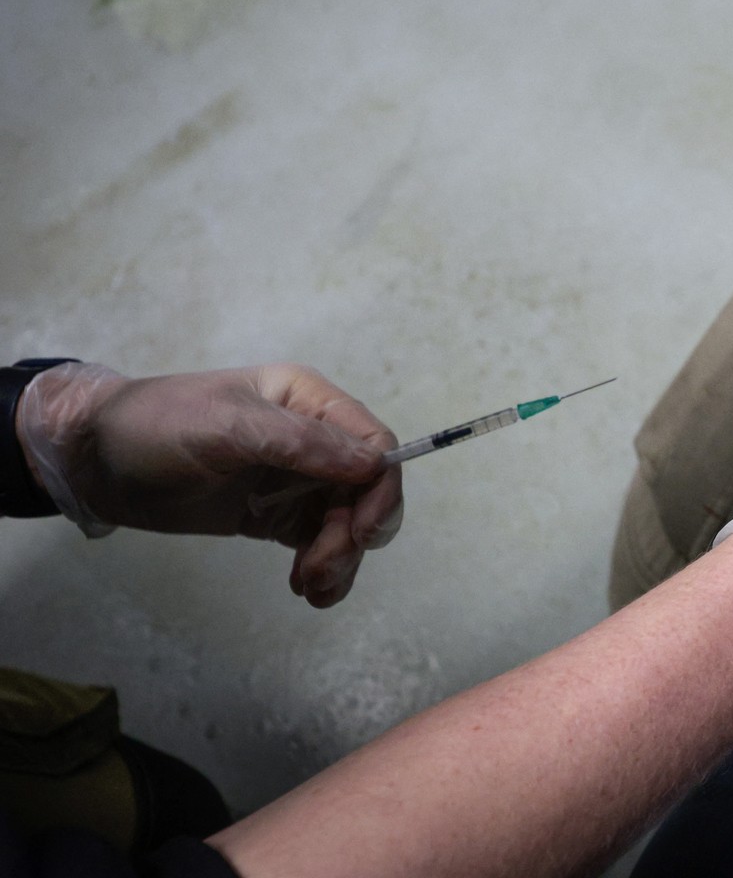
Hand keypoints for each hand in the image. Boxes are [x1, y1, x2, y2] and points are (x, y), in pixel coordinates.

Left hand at [16, 363, 402, 607]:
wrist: (94, 459)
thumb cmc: (158, 427)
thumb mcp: (228, 427)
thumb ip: (300, 443)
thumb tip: (373, 465)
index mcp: (307, 401)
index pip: (374, 443)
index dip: (380, 489)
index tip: (359, 532)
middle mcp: (312, 439)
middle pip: (366, 491)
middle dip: (353, 534)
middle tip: (319, 569)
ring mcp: (294, 479)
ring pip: (347, 523)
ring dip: (341, 559)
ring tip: (309, 587)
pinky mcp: (274, 514)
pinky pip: (318, 543)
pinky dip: (324, 569)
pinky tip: (306, 589)